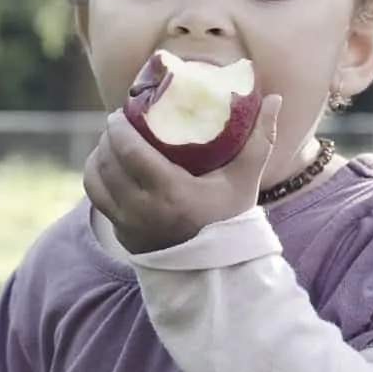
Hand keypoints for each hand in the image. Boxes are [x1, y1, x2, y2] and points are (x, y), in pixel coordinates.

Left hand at [83, 94, 282, 254]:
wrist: (218, 272)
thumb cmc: (231, 220)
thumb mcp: (245, 179)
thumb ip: (261, 139)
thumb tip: (276, 99)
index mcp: (171, 192)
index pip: (130, 152)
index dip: (118, 129)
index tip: (119, 112)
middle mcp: (143, 209)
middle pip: (109, 163)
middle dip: (107, 138)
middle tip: (115, 122)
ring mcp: (128, 225)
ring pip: (96, 182)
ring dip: (97, 157)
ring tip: (108, 142)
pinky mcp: (122, 235)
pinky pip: (97, 201)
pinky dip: (96, 179)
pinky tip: (104, 167)